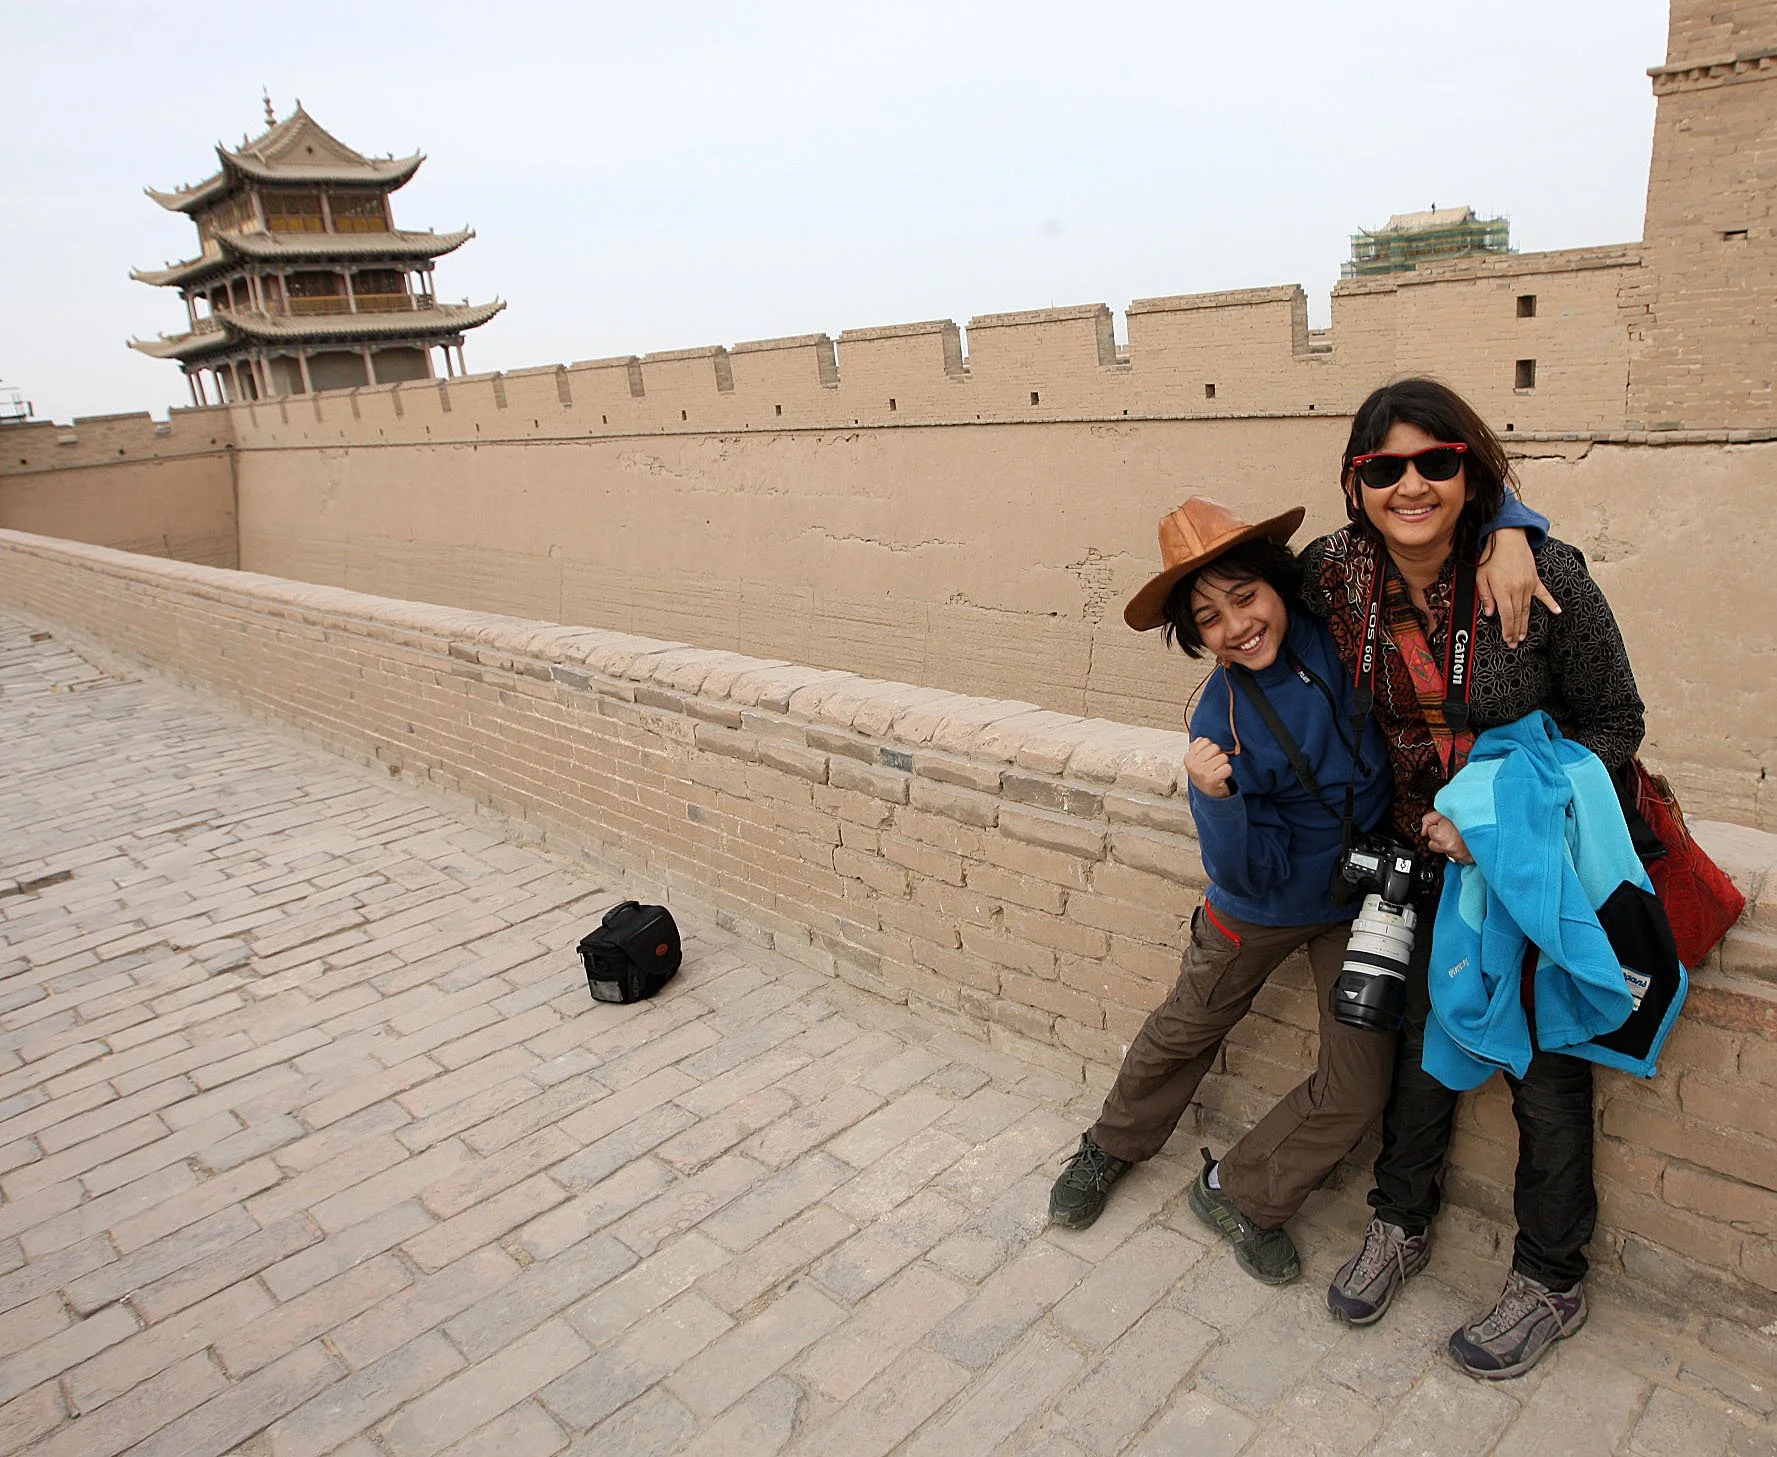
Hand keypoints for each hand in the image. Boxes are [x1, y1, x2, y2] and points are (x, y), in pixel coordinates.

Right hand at [1185, 737, 1234, 797]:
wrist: (1207, 796)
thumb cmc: (1203, 776)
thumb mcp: (1196, 762)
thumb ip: (1197, 748)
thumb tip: (1200, 739)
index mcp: (1188, 758)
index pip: (1206, 741)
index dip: (1211, 749)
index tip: (1208, 759)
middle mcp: (1193, 765)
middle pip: (1215, 748)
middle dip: (1218, 756)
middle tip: (1214, 766)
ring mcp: (1202, 772)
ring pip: (1223, 757)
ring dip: (1223, 764)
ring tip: (1218, 771)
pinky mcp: (1212, 779)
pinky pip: (1227, 768)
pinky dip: (1227, 772)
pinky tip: (1222, 776)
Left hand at [1421, 811, 1473, 864]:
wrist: (1491, 826)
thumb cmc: (1471, 816)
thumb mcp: (1447, 811)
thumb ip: (1430, 819)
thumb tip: (1422, 830)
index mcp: (1442, 834)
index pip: (1429, 832)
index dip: (1437, 825)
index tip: (1446, 823)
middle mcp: (1449, 847)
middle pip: (1433, 845)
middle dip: (1439, 837)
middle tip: (1452, 829)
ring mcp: (1458, 855)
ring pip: (1444, 851)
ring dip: (1448, 845)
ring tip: (1459, 836)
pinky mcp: (1466, 860)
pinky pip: (1456, 857)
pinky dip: (1459, 851)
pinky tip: (1465, 843)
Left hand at [1477, 527, 1560, 647]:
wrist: (1507, 538)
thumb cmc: (1491, 557)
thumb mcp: (1481, 577)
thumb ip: (1485, 596)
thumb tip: (1490, 613)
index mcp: (1503, 590)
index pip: (1506, 616)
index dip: (1508, 630)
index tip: (1508, 640)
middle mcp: (1517, 590)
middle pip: (1517, 616)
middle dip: (1516, 631)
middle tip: (1515, 644)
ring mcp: (1528, 585)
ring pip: (1528, 609)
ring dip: (1526, 623)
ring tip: (1524, 636)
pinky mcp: (1535, 579)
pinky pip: (1544, 594)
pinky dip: (1551, 603)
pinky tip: (1558, 612)